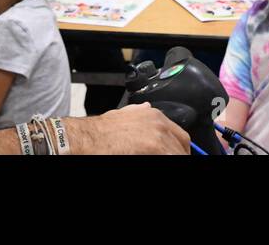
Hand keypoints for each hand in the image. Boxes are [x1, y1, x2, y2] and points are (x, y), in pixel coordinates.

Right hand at [67, 103, 189, 154]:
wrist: (86, 138)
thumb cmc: (99, 132)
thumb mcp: (123, 114)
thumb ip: (138, 113)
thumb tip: (147, 108)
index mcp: (154, 115)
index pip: (179, 136)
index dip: (178, 149)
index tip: (175, 154)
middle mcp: (159, 124)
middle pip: (182, 145)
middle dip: (179, 154)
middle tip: (174, 160)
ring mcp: (158, 136)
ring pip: (177, 153)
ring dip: (174, 157)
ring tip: (161, 160)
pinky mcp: (154, 148)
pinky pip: (170, 157)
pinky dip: (167, 160)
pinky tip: (150, 160)